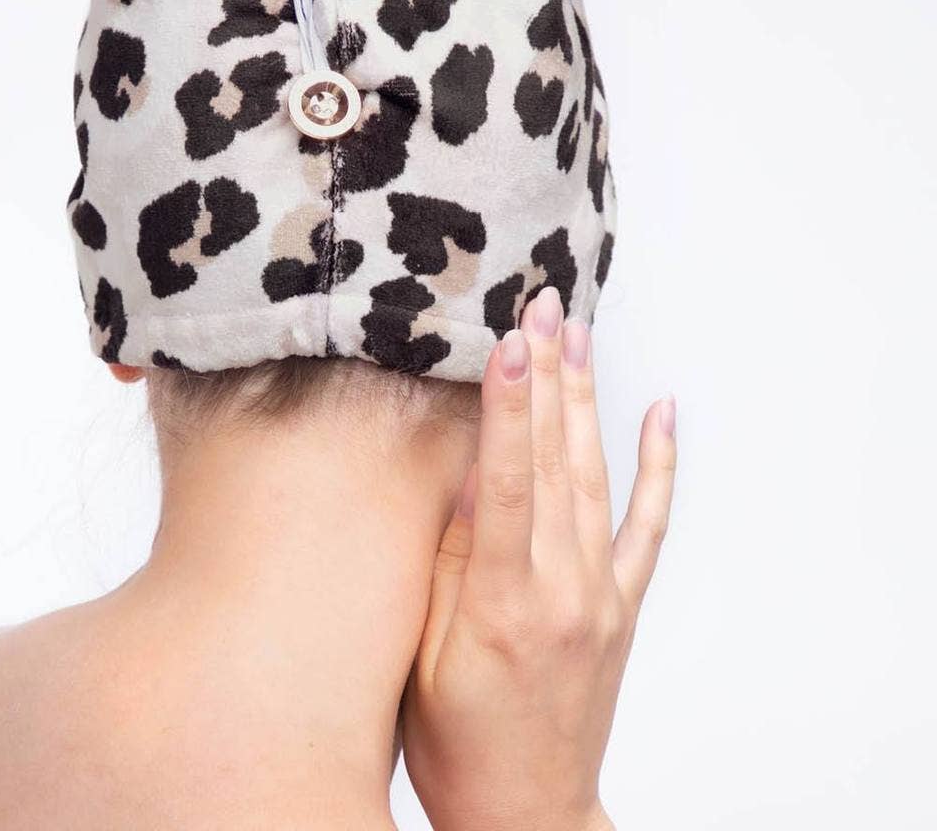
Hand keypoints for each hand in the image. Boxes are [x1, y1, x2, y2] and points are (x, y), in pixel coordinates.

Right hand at [402, 287, 676, 830]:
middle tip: (544, 305)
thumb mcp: (422, 655)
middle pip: (555, 461)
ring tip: (577, 333)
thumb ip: (446, 564)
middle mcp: (564, 588)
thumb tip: (463, 477)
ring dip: (585, 399)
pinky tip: (663, 414)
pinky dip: (660, 466)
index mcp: (503, 601)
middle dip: (548, 375)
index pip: (507, 481)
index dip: (508, 406)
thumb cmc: (454, 741)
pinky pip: (648, 525)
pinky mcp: (623, 605)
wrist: (528, 811)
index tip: (510, 341)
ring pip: (593, 476)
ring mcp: (602, 593)